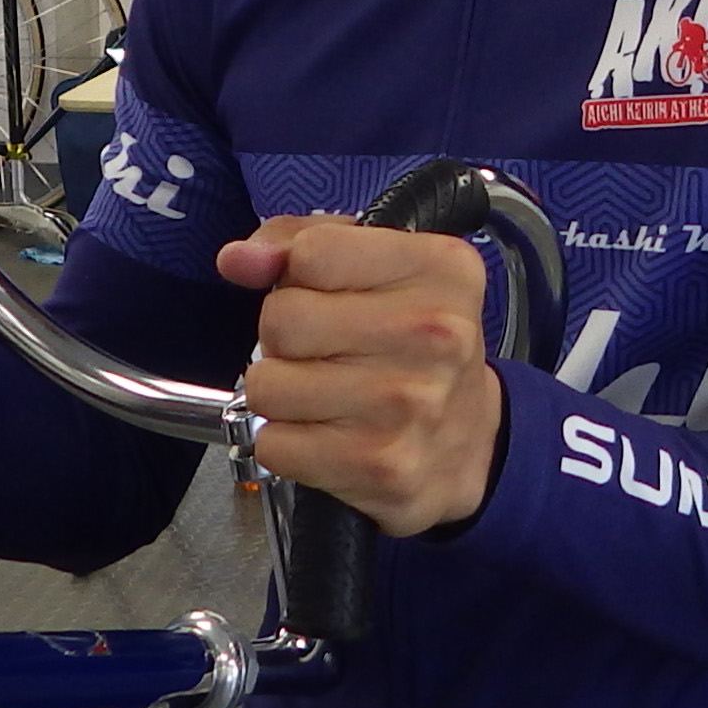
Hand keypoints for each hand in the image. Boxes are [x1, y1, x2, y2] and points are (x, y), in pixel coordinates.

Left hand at [217, 217, 504, 536]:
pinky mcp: (380, 465)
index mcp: (438, 269)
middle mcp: (432, 333)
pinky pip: (274, 446)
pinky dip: (286, 443)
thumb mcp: (378, 267)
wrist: (470, 442)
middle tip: (322, 349)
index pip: (311, 253)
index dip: (298, 273)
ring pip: (267, 387)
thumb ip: (299, 242)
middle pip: (281, 320)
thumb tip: (237, 260)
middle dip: (283, 336)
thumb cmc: (414, 344)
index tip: (325, 292)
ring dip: (280, 393)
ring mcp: (407, 404)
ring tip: (322, 392)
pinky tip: (326, 433)